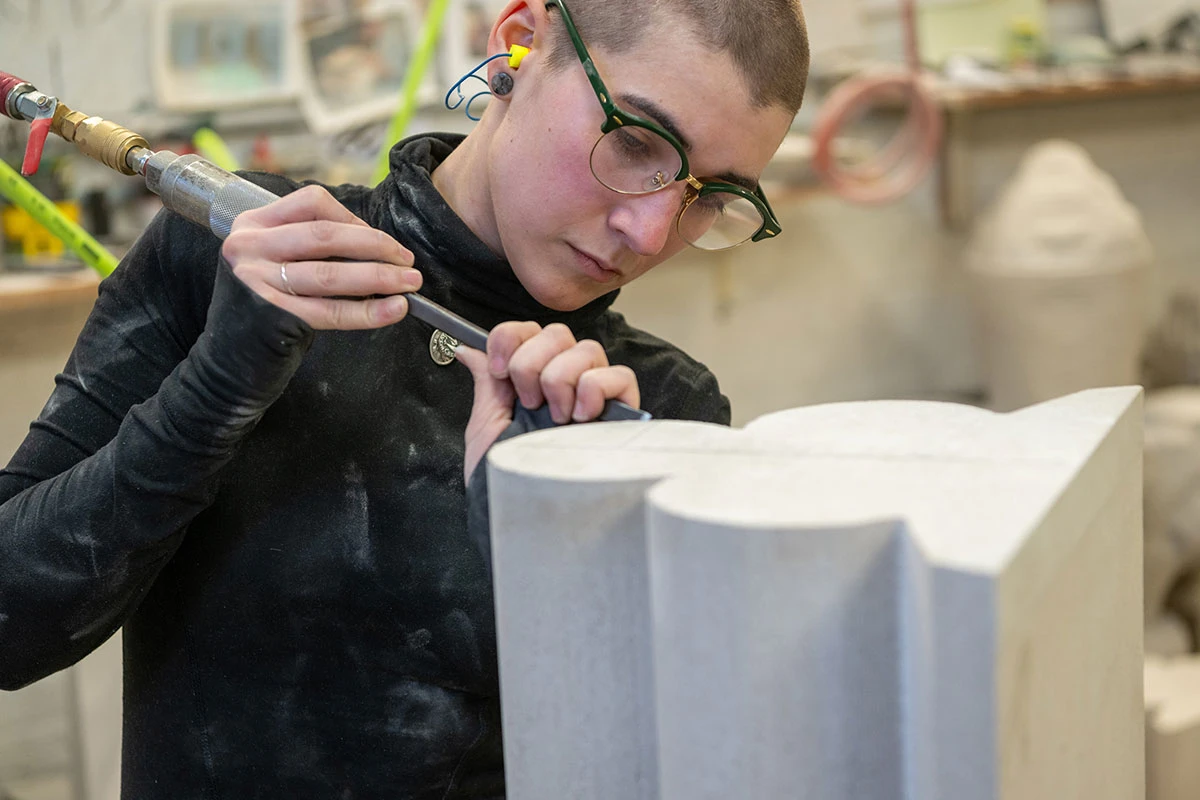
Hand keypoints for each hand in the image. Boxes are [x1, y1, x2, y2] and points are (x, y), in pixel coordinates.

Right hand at [221, 185, 422, 329]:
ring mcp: (255, 282)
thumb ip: (315, 246)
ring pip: (329, 274)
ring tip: (409, 284)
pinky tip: (393, 310)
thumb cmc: (266, 303)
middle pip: (326, 237)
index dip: (355, 219)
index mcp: (253, 223)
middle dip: (377, 248)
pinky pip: (329, 312)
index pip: (313, 203)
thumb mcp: (277, 259)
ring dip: (379, 278)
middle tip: (407, 263)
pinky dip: (367, 312)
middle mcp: (248, 247)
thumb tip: (380, 248)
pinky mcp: (270, 316)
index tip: (382, 241)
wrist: (230, 354)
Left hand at [455, 322, 640, 483]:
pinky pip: (619, 374)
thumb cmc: (505, 478)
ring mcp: (596, 394)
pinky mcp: (623, 411)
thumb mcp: (487, 425)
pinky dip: (595, 387)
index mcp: (532, 379)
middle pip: (557, 333)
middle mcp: (565, 381)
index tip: (500, 371)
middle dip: (532, 362)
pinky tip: (580, 417)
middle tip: (527, 401)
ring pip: (586, 349)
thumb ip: (486, 381)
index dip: (511, 338)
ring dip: (560, 378)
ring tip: (554, 417)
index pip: (529, 330)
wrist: (524, 516)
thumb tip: (468, 348)